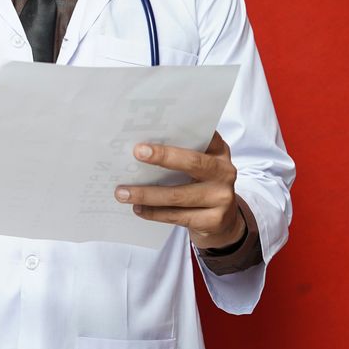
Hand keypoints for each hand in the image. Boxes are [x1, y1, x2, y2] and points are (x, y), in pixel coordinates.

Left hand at [113, 133, 245, 249]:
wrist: (225, 222)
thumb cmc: (202, 185)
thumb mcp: (199, 166)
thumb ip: (181, 154)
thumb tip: (140, 147)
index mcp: (219, 152)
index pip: (203, 134)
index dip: (181, 129)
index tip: (157, 126)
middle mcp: (224, 172)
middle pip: (193, 162)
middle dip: (163, 156)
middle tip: (137, 153)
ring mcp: (222, 198)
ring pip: (178, 195)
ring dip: (146, 194)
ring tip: (122, 193)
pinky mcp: (213, 220)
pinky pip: (177, 216)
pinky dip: (154, 212)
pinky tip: (138, 208)